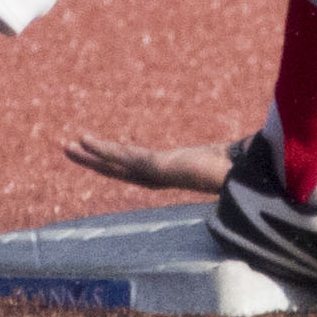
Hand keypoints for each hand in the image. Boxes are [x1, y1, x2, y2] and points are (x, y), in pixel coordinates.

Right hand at [62, 133, 231, 193]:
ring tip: (67, 146)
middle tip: (71, 150)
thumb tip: (249, 141)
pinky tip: (84, 141)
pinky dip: (102, 150)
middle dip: (95, 162)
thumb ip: (233, 151)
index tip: (107, 152)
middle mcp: (161, 174)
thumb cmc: (243, 169)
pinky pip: (123, 158)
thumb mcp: (230, 156)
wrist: (246, 175)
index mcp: (173, 170)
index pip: (139, 167)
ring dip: (91, 156)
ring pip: (116, 163)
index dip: (120, 160)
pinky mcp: (156, 167)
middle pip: (120, 168)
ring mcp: (157, 172)